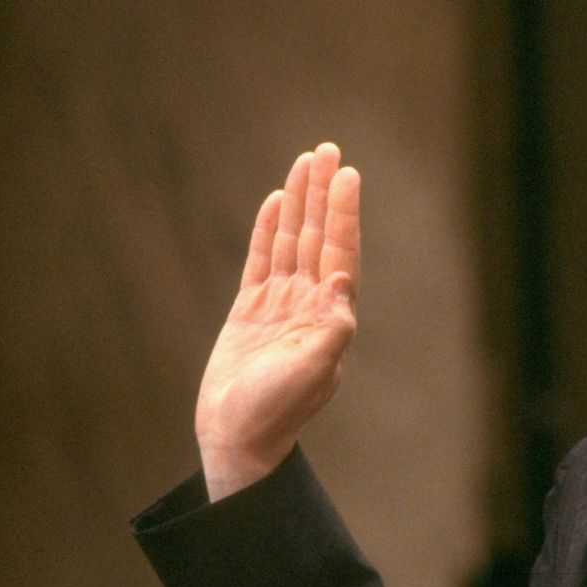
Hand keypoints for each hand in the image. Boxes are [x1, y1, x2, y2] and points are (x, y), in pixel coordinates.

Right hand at [196, 142, 360, 500]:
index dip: (343, 212)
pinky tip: (274, 202)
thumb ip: (332, 329)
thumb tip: (344, 282)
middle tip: (328, 149)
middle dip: (323, 193)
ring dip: (299, 202)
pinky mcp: (250, 311)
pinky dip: (268, 230)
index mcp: (329, 315)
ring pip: (291, 241)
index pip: (340, 250)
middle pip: (318, 235)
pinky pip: (261, 260)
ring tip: (304, 162)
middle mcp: (309, 303)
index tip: (348, 175)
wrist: (238, 436)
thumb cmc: (276, 411)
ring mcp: (279, 304)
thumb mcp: (313, 372)